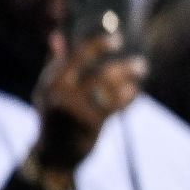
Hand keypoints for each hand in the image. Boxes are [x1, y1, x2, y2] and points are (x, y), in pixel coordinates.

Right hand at [29, 31, 147, 189]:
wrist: (54, 154)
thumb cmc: (54, 115)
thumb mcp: (48, 90)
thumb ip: (55, 63)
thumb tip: (58, 35)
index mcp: (51, 82)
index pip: (76, 56)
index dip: (97, 45)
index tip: (117, 39)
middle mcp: (60, 94)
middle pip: (99, 74)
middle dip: (123, 67)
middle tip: (140, 62)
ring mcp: (75, 110)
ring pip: (111, 91)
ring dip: (130, 78)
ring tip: (141, 69)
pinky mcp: (89, 124)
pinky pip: (115, 105)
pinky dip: (128, 96)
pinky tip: (135, 90)